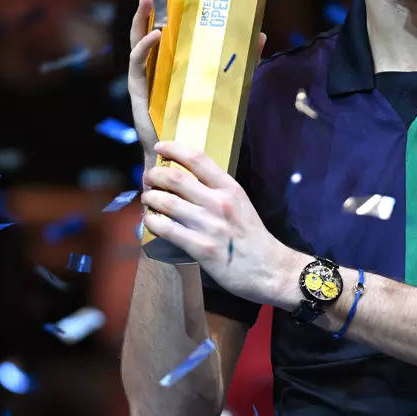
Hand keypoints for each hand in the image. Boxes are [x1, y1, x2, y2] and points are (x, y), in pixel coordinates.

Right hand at [127, 0, 266, 169]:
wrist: (183, 154)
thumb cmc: (201, 121)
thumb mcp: (227, 83)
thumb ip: (242, 61)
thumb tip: (261, 34)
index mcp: (169, 57)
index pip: (164, 18)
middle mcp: (153, 62)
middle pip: (146, 20)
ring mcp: (144, 76)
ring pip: (137, 37)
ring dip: (142, 16)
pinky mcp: (140, 93)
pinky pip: (139, 65)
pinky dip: (146, 48)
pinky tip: (157, 36)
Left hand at [140, 140, 298, 308]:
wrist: (269, 269)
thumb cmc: (252, 235)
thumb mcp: (240, 202)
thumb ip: (216, 190)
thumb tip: (184, 180)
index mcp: (230, 188)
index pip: (197, 158)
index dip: (174, 148)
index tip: (160, 146)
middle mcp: (219, 202)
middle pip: (175, 178)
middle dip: (154, 175)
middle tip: (148, 178)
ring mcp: (209, 225)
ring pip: (166, 202)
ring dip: (150, 198)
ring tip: (148, 199)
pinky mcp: (200, 248)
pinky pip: (166, 229)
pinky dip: (152, 222)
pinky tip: (150, 221)